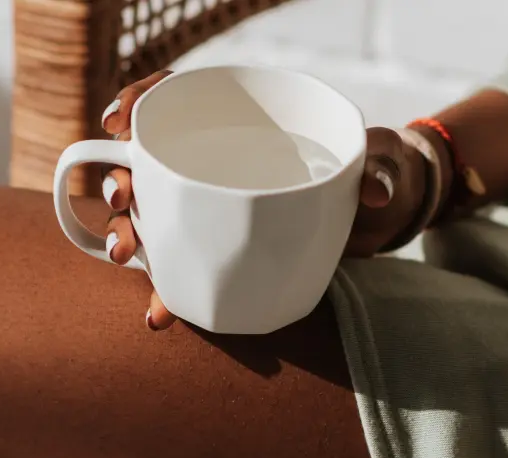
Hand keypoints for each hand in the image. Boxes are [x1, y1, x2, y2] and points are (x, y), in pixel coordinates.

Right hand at [100, 71, 429, 330]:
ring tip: (130, 258)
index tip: (120, 123)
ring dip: (130, 237)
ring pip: (155, 218)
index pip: (176, 96)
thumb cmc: (381, 170)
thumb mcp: (386, 161)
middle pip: (149, 162)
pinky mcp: (228, 249)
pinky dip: (169, 290)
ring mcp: (220, 207)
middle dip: (121, 179)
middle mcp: (222, 162)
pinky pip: (187, 267)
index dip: (138, 101)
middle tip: (123, 200)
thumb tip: (374, 192)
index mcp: (250, 121)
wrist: (387, 215)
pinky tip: (159, 312)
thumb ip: (382, 168)